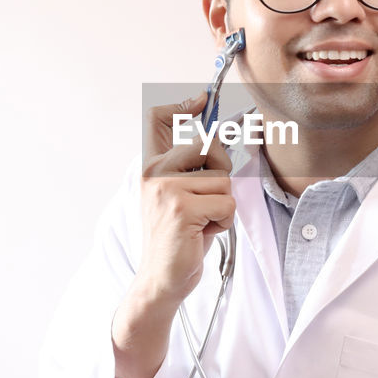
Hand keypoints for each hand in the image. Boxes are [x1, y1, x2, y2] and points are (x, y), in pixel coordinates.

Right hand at [135, 90, 235, 306]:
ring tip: (201, 221)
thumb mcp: (180, 194)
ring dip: (222, 204)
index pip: (157, 119)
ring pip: (223, 179)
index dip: (182, 104)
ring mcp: (166, 189)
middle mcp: (154, 172)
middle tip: (207, 198)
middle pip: (207, 144)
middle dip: (221, 170)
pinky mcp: (182, 209)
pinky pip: (226, 203)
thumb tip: (220, 133)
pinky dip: (223, 221)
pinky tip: (202, 232)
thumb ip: (193, 167)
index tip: (201, 99)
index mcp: (151, 166)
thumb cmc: (178, 236)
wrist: (162, 278)